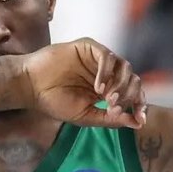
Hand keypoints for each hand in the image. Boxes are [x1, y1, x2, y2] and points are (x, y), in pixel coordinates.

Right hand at [21, 38, 146, 128]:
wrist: (31, 87)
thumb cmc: (55, 102)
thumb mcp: (86, 116)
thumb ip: (111, 119)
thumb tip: (137, 124)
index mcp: (107, 89)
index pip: (133, 93)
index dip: (140, 105)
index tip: (141, 119)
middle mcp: (106, 73)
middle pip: (133, 79)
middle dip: (129, 95)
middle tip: (114, 106)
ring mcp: (98, 59)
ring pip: (125, 67)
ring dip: (121, 84)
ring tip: (107, 98)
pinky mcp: (89, 47)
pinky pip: (108, 57)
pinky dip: (107, 72)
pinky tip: (98, 87)